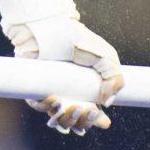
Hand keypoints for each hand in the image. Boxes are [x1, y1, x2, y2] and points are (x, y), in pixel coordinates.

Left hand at [4, 0, 123, 136]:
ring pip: (58, 118)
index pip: (90, 113)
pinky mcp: (34, 87)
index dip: (97, 120)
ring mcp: (51, 92)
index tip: (105, 122)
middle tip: (89, 110)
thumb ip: (115, 79)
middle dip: (84, 122)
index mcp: (84, 90)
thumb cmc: (80, 41)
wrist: (55, 27)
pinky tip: (56, 99)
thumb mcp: (107, 58)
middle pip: (75, 121)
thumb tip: (107, 103)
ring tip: (75, 106)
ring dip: (68, 118)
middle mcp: (68, 94)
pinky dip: (47, 107)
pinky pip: (39, 105)